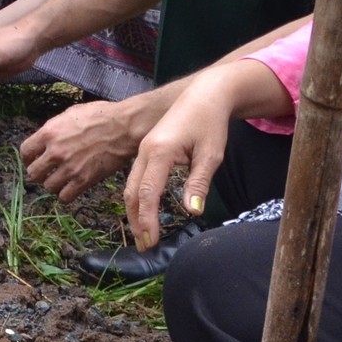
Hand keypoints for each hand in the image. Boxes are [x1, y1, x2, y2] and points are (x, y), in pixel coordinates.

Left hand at [19, 98, 140, 203]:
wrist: (123, 127)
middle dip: (39, 173)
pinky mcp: (84, 180)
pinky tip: (70, 187)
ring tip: (60, 179)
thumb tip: (47, 138)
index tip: (33, 159)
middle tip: (46, 171)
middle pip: (33, 173)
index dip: (28, 157)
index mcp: (49, 133)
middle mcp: (55, 152)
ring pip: (48, 187)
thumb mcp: (70, 114)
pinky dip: (65, 195)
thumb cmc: (100, 115)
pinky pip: (65, 197)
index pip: (25, 152)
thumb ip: (55, 128)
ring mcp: (69, 168)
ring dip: (52, 184)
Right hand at [123, 76, 231, 249]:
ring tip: (143, 235)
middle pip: (133, 192)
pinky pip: (136, 178)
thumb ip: (199, 183)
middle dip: (136, 221)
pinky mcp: (147, 149)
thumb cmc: (210, 123)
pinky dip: (138, 198)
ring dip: (135, 211)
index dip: (147, 220)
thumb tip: (191, 211)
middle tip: (145, 246)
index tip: (152, 242)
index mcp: (159, 151)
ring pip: (131, 186)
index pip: (148, 192)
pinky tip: (145, 211)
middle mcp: (145, 151)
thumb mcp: (210, 154)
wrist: (205, 94)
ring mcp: (143, 149)